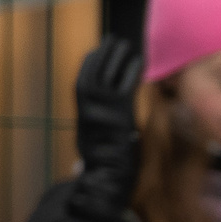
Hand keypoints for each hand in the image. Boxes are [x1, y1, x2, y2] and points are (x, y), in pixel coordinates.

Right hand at [69, 35, 144, 221]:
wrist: (107, 181)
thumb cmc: (103, 171)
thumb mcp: (91, 146)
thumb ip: (92, 131)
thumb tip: (88, 139)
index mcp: (81, 115)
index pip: (83, 82)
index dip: (91, 65)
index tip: (96, 51)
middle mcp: (88, 110)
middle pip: (94, 73)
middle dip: (103, 54)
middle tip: (113, 40)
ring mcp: (103, 111)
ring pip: (109, 75)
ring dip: (117, 57)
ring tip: (125, 45)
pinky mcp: (119, 114)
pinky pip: (125, 86)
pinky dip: (131, 71)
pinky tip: (138, 60)